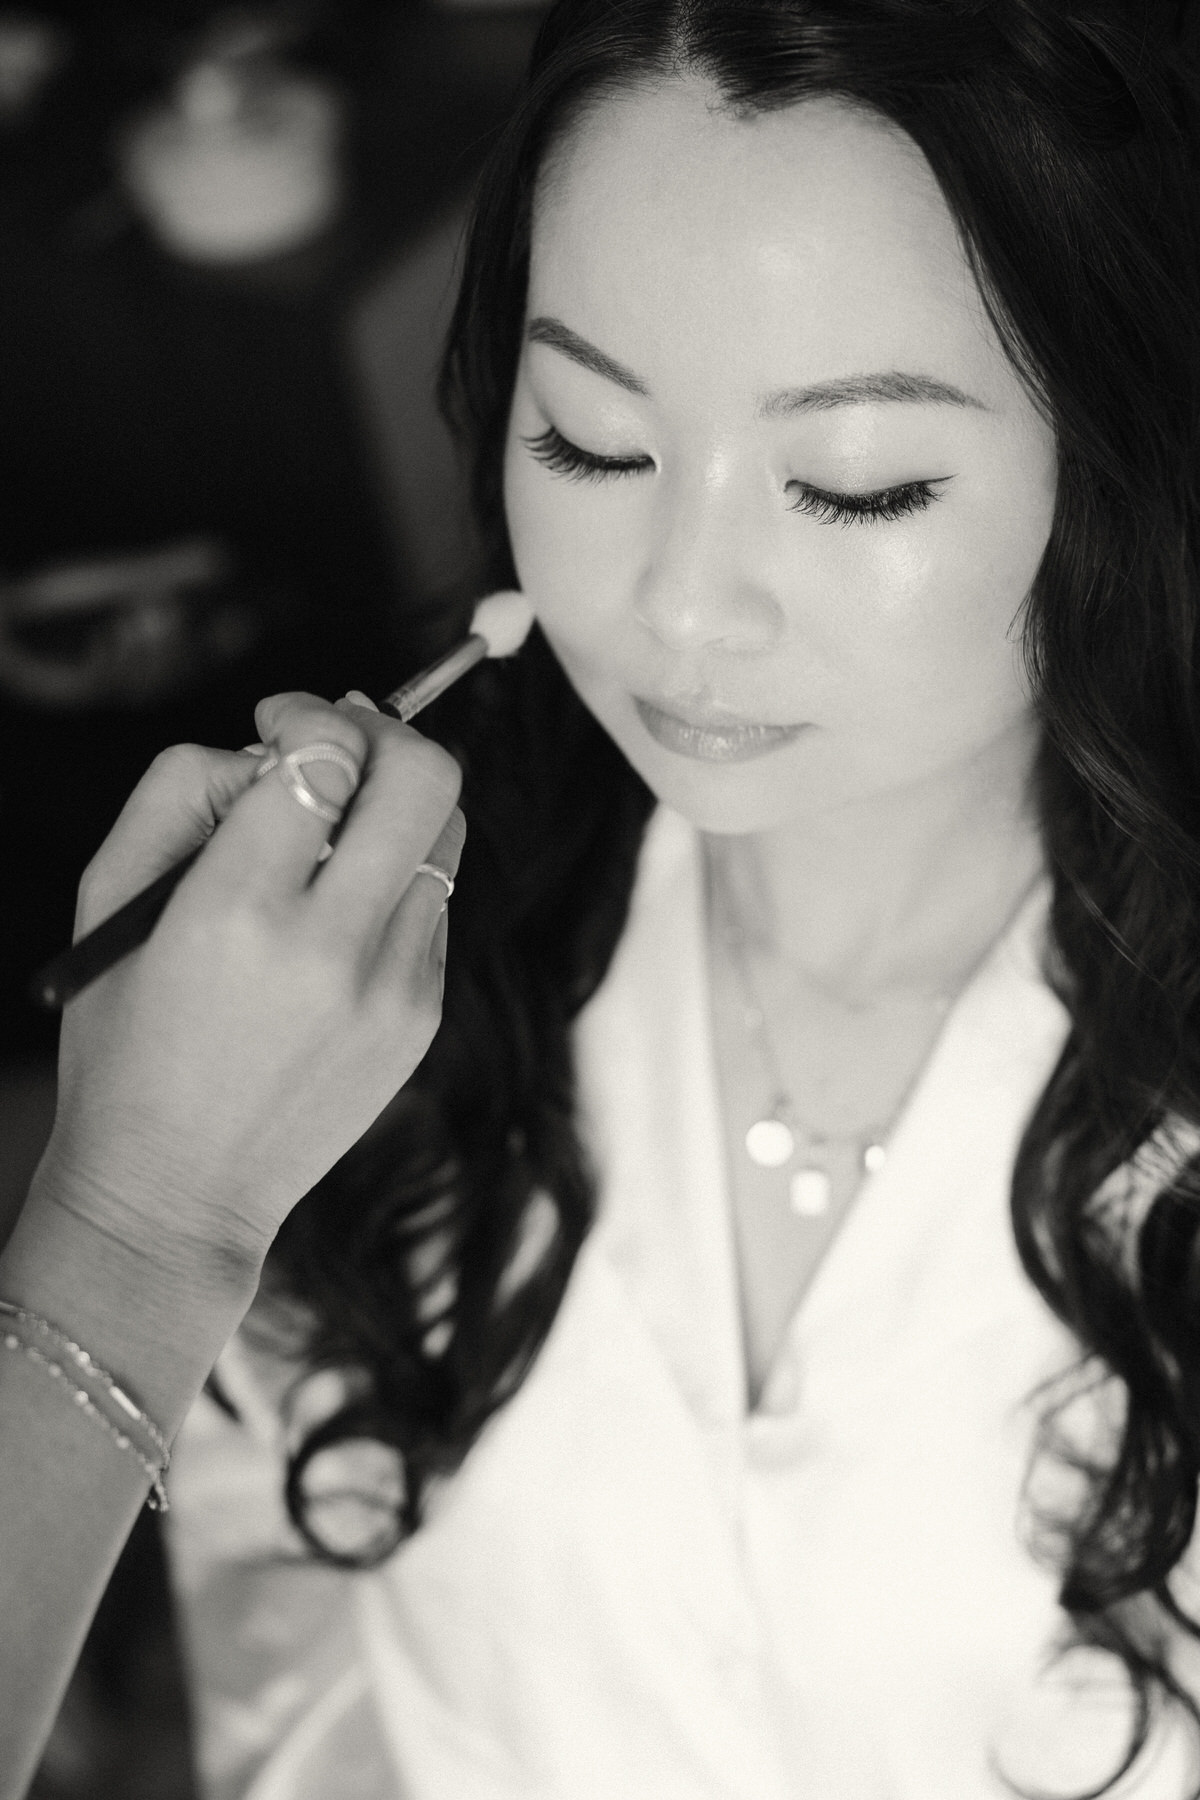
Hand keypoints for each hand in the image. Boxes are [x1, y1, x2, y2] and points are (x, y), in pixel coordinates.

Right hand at [35, 691, 463, 1294]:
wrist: (177, 1190)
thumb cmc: (125, 1040)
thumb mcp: (108, 900)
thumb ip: (181, 790)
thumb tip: (272, 744)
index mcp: (239, 910)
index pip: (324, 753)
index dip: (308, 712)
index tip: (282, 719)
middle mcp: (333, 946)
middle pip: (425, 777)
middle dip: (384, 732)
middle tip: (339, 739)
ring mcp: (394, 987)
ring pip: (446, 835)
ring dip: (396, 804)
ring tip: (338, 822)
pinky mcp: (422, 1017)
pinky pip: (435, 905)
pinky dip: (396, 878)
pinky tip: (339, 909)